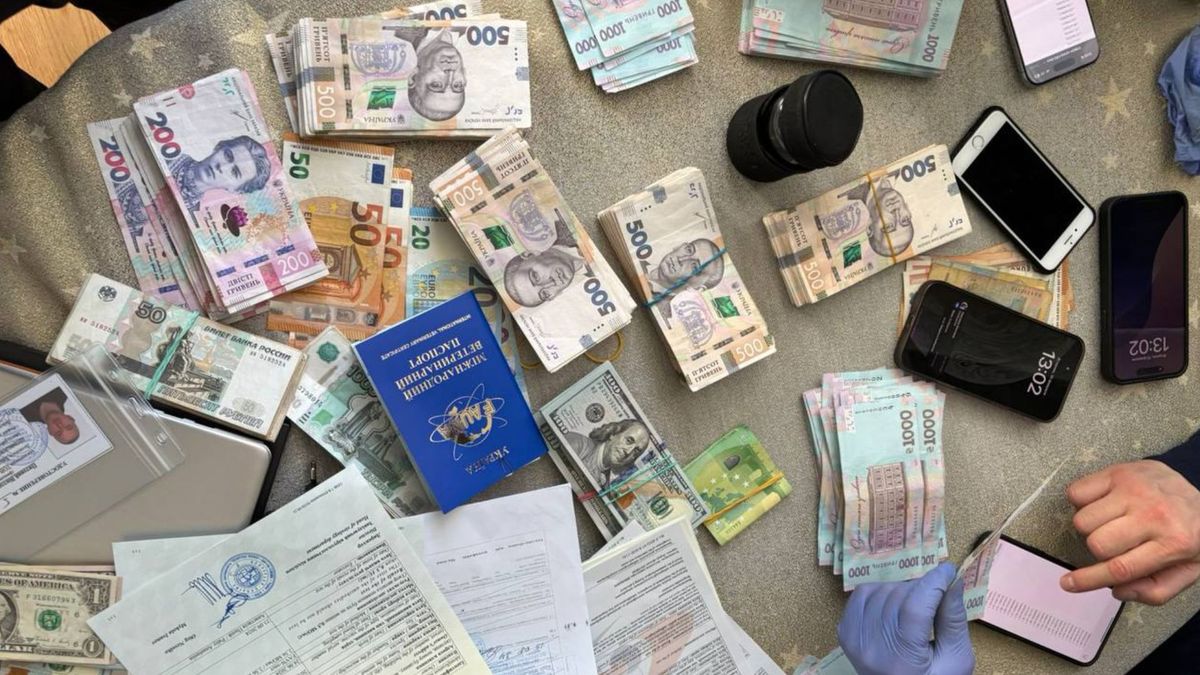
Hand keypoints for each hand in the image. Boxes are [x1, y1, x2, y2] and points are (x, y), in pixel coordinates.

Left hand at [837, 562, 973, 674]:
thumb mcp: (956, 659)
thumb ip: (954, 620)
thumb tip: (953, 580)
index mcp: (902, 659)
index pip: (914, 607)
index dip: (933, 582)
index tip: (948, 570)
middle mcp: (871, 648)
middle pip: (898, 596)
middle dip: (922, 589)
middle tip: (937, 598)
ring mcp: (853, 640)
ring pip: (880, 590)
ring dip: (903, 590)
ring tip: (917, 606)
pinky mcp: (844, 633)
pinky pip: (861, 594)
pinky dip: (881, 591)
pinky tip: (894, 605)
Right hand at [1062, 460, 1199, 604]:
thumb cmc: (1189, 534)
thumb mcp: (1187, 571)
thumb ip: (1155, 592)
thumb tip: (1117, 591)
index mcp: (1173, 544)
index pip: (1120, 568)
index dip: (1089, 580)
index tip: (1068, 584)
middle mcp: (1152, 514)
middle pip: (1096, 543)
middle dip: (1099, 549)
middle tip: (1115, 543)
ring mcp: (1133, 490)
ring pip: (1082, 520)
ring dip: (1090, 527)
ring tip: (1111, 522)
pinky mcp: (1118, 472)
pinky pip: (1076, 492)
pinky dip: (1082, 502)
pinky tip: (1103, 504)